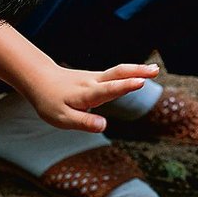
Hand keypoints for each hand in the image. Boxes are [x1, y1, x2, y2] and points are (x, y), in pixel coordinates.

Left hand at [23, 63, 158, 132]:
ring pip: (118, 71)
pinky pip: (115, 73)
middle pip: (117, 74)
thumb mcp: (62, 118)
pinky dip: (130, 72)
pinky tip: (140, 73)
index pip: (108, 89)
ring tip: (155, 70)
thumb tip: (103, 126)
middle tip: (156, 71)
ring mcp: (95, 78)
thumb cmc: (50, 101)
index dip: (124, 86)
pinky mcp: (96, 78)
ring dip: (137, 69)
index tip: (140, 83)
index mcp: (86, 94)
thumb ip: (84, 122)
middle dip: (137, 72)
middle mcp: (93, 82)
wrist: (41, 80)